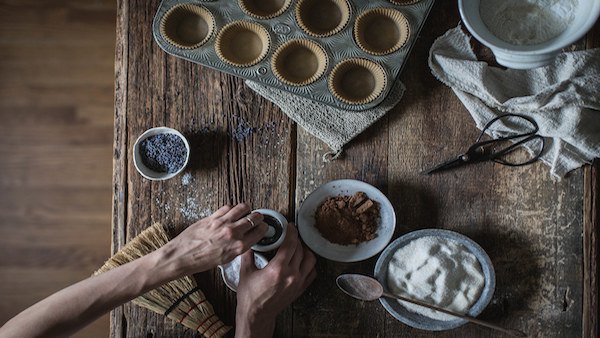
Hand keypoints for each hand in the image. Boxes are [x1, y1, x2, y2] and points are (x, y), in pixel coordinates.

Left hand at [157, 203, 267, 278]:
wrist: (181, 257)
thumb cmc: (200, 261)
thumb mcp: (225, 259)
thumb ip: (237, 247)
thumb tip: (244, 239)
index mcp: (238, 246)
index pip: (259, 231)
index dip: (264, 227)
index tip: (264, 226)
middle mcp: (233, 233)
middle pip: (254, 217)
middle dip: (258, 217)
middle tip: (257, 217)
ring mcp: (222, 223)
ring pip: (243, 207)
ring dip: (247, 209)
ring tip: (246, 212)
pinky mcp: (212, 216)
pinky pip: (228, 207)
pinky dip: (232, 208)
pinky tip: (230, 212)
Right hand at [235, 223, 316, 337]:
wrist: (257, 315)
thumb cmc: (250, 296)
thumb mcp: (246, 272)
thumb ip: (249, 254)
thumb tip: (250, 242)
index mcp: (278, 269)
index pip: (290, 244)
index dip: (291, 232)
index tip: (290, 226)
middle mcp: (291, 275)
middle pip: (300, 249)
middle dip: (296, 239)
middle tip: (290, 234)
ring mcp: (298, 282)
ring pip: (310, 259)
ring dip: (305, 250)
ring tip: (297, 246)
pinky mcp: (300, 289)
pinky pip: (312, 272)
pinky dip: (309, 264)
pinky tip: (302, 261)